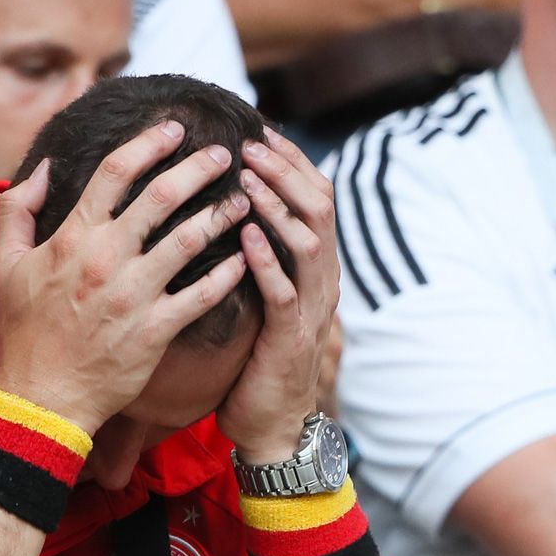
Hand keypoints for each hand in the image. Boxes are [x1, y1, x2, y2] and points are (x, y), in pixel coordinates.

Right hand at [0, 123, 249, 435]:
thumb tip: (41, 166)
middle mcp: (107, 259)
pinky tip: (246, 256)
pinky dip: (228, 274)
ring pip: (191, 240)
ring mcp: (134, 294)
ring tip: (243, 200)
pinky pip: (202, 295)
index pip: (116, 173)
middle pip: (162, 196)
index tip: (174, 128)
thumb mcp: (8, 264)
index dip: (148, 143)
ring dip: (222, 214)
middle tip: (224, 154)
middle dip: (199, 168)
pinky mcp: (156, 329)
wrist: (42, 395)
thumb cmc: (24, 330)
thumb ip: (19, 208)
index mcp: (73, 238)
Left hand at [218, 128, 341, 462]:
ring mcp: (311, 309)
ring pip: (309, 243)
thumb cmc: (256, 355)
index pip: (314, 197)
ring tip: (248, 178)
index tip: (259, 130)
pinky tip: (245, 236)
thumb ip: (258, 253)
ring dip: (278, 206)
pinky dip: (267, 260)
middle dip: (286, 171)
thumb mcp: (262, 294)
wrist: (270, 424)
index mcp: (314, 266)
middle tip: (251, 142)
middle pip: (319, 208)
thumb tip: (233, 204)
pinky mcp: (291, 339)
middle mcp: (321, 280)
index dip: (290, 161)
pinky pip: (283, 292)